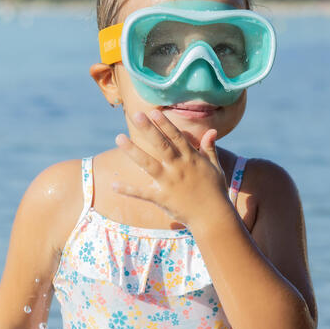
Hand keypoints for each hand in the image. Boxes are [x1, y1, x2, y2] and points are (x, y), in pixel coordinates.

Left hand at [112, 109, 230, 228]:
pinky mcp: (163, 198)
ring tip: (119, 138)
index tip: (154, 112)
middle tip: (136, 114)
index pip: (176, 137)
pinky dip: (129, 190)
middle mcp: (179, 168)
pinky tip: (114, 185)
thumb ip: (209, 148)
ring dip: (133, 151)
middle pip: (161, 145)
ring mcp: (169, 183)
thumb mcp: (214, 166)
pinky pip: (143, 193)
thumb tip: (212, 130)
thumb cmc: (215, 190)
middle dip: (148, 129)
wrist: (214, 217)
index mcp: (191, 158)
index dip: (165, 124)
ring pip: (148, 164)